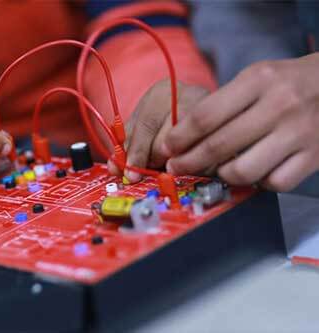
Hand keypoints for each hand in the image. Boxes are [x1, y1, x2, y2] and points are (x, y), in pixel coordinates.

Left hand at [108, 79, 207, 181]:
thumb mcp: (142, 123)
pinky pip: (205, 159)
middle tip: (156, 162)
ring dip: (174, 163)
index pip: (146, 124)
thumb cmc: (165, 117)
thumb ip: (127, 144)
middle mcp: (189, 95)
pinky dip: (194, 167)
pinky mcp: (225, 131)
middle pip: (165, 142)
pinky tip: (191, 160)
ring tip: (174, 157)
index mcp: (162, 91)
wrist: (201, 107)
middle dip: (155, 159)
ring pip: (184, 152)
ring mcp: (212, 113)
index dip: (137, 152)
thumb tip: (115, 167)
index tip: (131, 173)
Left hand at [165, 53, 318, 191]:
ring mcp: (299, 132)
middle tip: (177, 167)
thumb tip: (183, 137)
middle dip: (188, 162)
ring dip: (223, 175)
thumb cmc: (287, 83)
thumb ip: (223, 103)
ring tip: (218, 170)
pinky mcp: (313, 156)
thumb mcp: (255, 78)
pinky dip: (259, 182)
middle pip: (218, 146)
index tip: (168, 148)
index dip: (180, 138)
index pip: (205, 115)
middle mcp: (279, 105)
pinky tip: (255, 172)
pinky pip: (274, 183)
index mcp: (258, 80)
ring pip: (243, 171)